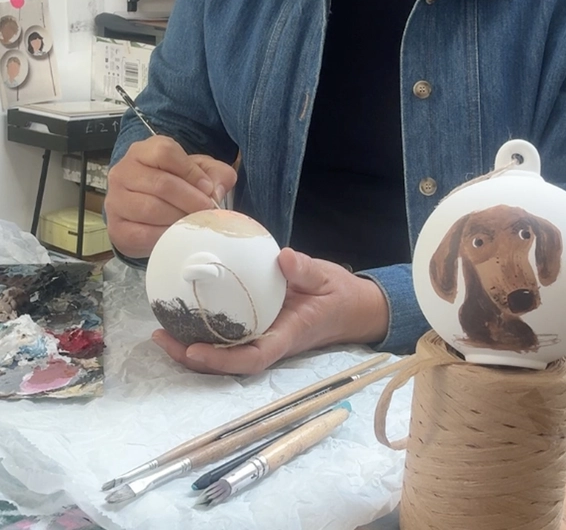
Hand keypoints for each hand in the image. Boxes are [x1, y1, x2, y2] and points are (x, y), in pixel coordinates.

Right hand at [105, 135, 236, 258]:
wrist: (148, 211)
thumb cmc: (176, 184)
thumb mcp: (199, 171)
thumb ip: (216, 174)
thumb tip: (216, 191)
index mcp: (143, 151)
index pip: (165, 153)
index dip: (191, 172)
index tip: (208, 188)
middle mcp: (124, 171)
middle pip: (161, 183)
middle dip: (190, 199)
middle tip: (206, 210)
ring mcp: (115, 199)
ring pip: (150, 209)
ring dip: (179, 218)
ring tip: (193, 222)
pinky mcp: (116, 227)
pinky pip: (142, 233)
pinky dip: (165, 236)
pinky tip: (177, 234)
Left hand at [151, 247, 389, 373]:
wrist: (350, 308)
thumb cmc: (338, 295)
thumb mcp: (326, 279)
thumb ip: (306, 270)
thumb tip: (284, 257)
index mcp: (287, 337)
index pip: (253, 358)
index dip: (222, 360)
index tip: (195, 350)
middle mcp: (269, 342)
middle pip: (227, 362)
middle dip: (192, 357)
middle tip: (161, 336)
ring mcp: (261, 337)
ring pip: (221, 352)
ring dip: (190, 346)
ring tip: (160, 331)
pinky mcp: (256, 326)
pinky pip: (226, 334)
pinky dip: (202, 329)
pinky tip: (181, 313)